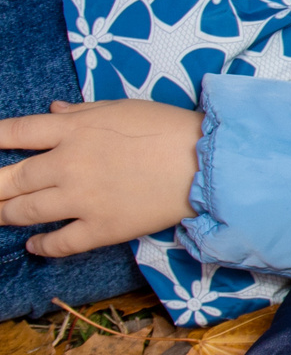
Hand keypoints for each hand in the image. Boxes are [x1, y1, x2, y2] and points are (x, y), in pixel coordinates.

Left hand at [0, 99, 203, 254]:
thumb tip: (52, 110)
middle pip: (9, 179)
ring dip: (5, 214)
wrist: (207, 163)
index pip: (14, 132)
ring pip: (25, 212)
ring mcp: (82, 199)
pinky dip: (42, 246)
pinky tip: (34, 245)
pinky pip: (60, 242)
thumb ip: (81, 111)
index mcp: (72, 130)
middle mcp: (67, 165)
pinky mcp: (102, 228)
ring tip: (0, 215)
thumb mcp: (121, 108)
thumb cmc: (168, 128)